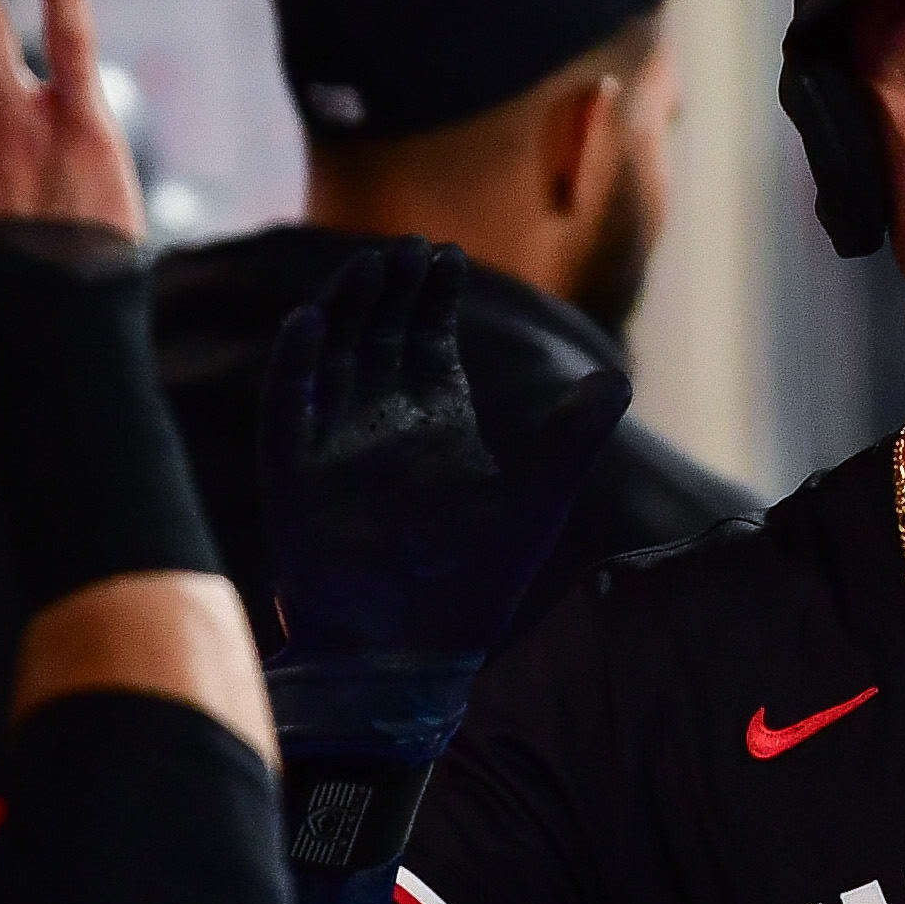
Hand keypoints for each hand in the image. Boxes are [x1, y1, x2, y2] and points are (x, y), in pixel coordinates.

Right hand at [259, 239, 626, 751]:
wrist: (413, 657)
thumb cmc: (475, 586)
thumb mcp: (535, 501)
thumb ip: (572, 437)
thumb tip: (617, 376)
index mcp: (436, 426)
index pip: (428, 341)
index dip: (434, 296)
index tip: (446, 251)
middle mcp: (380, 427)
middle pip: (380, 336)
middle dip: (390, 290)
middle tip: (405, 246)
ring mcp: (334, 449)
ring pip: (333, 359)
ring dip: (346, 312)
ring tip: (367, 267)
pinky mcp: (295, 480)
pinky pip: (287, 412)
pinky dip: (294, 367)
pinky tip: (307, 322)